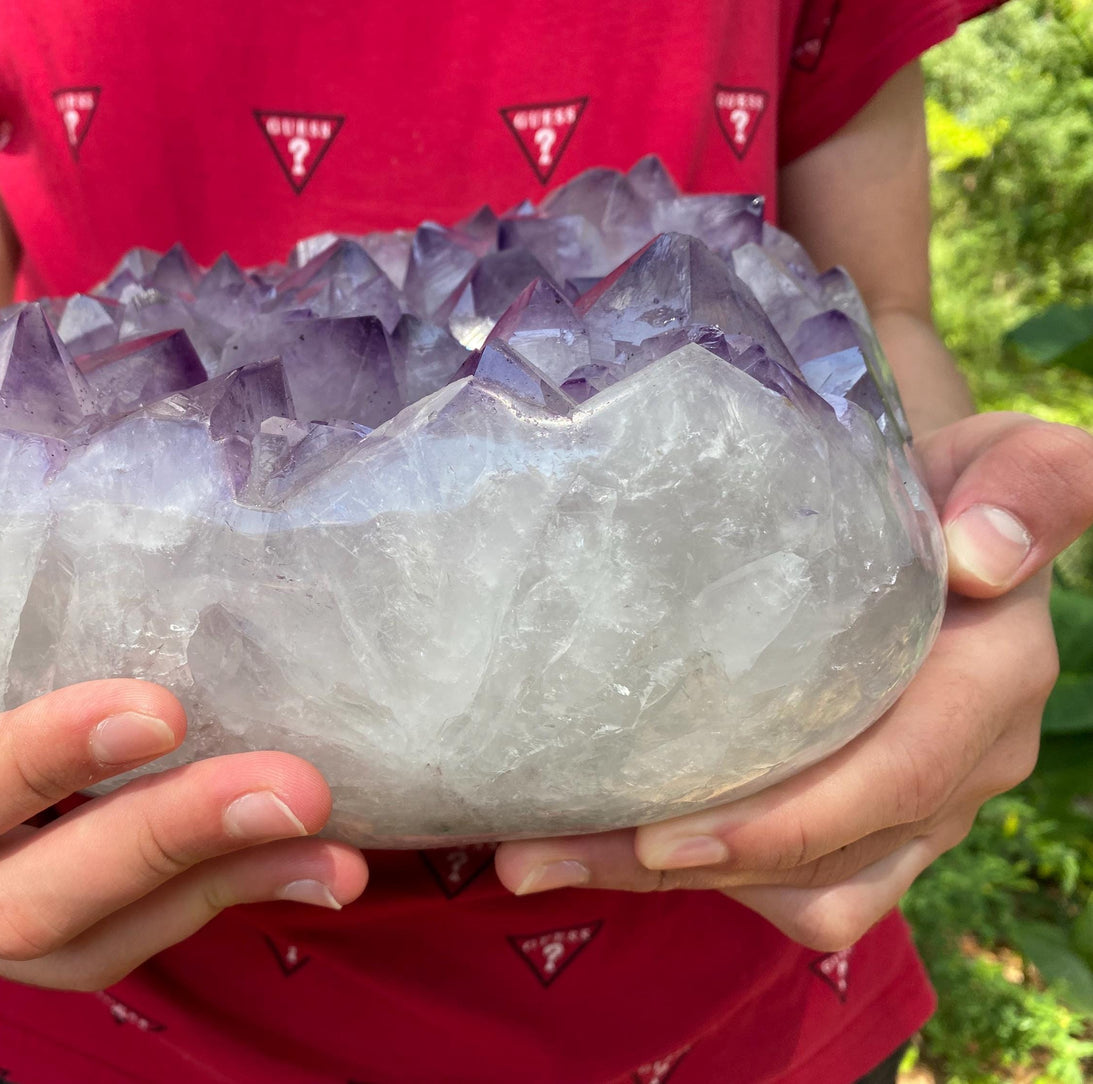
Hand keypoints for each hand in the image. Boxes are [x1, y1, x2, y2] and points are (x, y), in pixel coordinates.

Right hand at [0, 549, 365, 989]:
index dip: (36, 770)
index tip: (160, 706)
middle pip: (25, 894)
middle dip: (166, 838)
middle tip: (294, 783)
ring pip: (88, 939)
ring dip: (219, 890)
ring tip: (331, 848)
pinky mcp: (15, 926)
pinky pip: (118, 939)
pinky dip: (219, 902)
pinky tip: (308, 867)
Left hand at [496, 413, 1092, 951]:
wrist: (924, 533)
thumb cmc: (938, 490)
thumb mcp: (996, 461)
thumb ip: (1024, 484)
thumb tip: (984, 555)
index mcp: (991, 683)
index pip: (900, 774)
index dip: (788, 821)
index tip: (664, 838)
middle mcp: (959, 768)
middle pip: (819, 855)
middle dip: (681, 866)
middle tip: (541, 854)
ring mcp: (906, 813)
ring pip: (787, 888)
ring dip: (654, 884)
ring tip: (534, 857)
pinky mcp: (857, 831)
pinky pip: (778, 890)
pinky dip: (683, 880)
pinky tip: (588, 846)